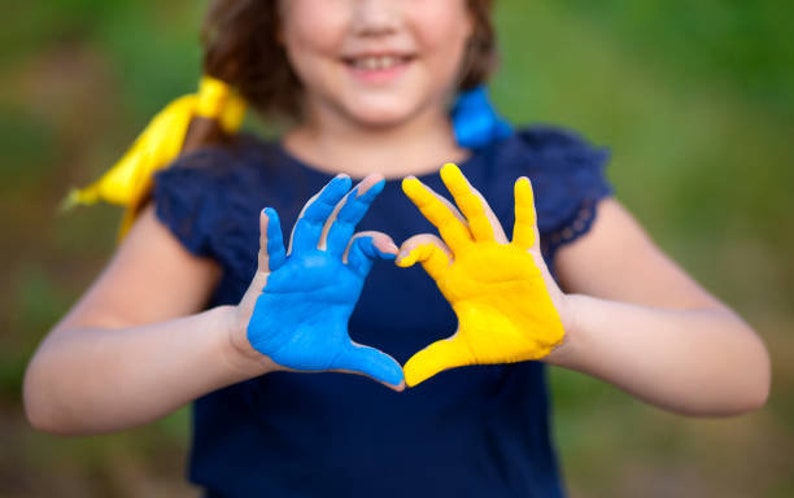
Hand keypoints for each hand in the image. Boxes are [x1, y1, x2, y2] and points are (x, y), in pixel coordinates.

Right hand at [237, 174, 404, 389]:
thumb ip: (370, 363)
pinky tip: (269, 215)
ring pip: (310, 226)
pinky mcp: (271, 274)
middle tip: (377, 179)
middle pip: (342, 224)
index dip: (379, 243)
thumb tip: (402, 383)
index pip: (365, 248)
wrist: (263, 350)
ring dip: (324, 204)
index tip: (394, 250)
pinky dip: (270, 234)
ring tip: (340, 182)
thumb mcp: (341, 355)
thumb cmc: (302, 345)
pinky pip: (271, 251)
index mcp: (344, 278)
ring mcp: (296, 265)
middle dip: (358, 202)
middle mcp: (322, 264)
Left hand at [397, 163, 565, 386]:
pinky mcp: (527, 257)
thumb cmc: (504, 339)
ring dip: (466, 196)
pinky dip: (524, 206)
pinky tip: (521, 183)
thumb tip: (404, 380)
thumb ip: (435, 358)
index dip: (413, 249)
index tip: (399, 256)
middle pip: (446, 224)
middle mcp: (472, 259)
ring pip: (479, 218)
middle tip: (406, 183)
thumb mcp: (465, 350)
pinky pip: (525, 228)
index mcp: (454, 277)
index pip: (427, 252)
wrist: (543, 340)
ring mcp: (499, 254)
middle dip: (428, 205)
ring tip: (451, 172)